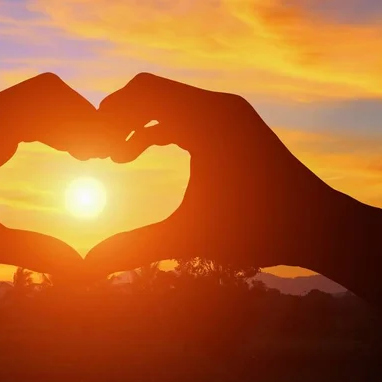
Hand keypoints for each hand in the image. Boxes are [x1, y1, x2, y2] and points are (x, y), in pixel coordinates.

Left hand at [0, 73, 107, 289]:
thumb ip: (32, 251)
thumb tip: (80, 269)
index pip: (49, 99)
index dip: (87, 122)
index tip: (109, 154)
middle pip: (45, 92)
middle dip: (80, 118)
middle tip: (104, 155)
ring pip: (30, 102)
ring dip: (62, 122)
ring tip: (87, 156)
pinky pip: (15, 116)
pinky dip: (42, 128)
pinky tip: (57, 154)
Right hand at [86, 73, 381, 300]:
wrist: (316, 226)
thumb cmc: (257, 231)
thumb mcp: (189, 238)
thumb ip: (135, 247)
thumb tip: (89, 267)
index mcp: (206, 119)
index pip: (141, 92)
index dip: (109, 118)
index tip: (95, 153)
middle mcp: (218, 106)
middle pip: (150, 90)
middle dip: (119, 118)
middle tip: (100, 154)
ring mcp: (228, 112)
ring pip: (167, 101)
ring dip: (137, 124)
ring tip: (119, 159)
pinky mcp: (233, 124)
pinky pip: (184, 112)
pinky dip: (158, 128)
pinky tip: (142, 154)